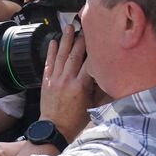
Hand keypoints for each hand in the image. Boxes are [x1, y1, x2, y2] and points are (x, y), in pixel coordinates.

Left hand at [39, 25, 93, 140]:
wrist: (54, 129)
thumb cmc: (75, 121)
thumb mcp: (93, 106)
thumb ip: (100, 90)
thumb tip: (108, 76)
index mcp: (81, 86)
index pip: (89, 63)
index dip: (94, 49)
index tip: (98, 38)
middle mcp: (67, 80)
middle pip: (75, 55)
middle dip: (80, 39)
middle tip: (84, 26)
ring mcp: (55, 79)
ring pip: (61, 56)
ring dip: (65, 40)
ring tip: (68, 27)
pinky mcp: (46, 81)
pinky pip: (49, 63)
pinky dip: (51, 52)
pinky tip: (53, 42)